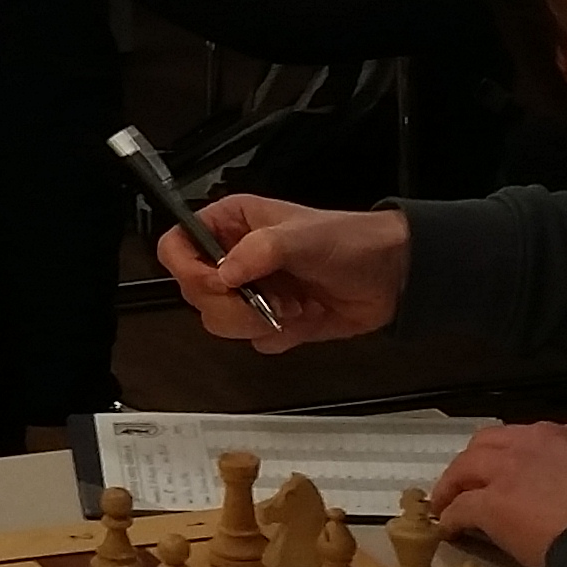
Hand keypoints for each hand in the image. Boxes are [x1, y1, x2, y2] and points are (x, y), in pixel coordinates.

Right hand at [158, 197, 405, 347]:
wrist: (391, 276)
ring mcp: (251, 292)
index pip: (176, 246)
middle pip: (194, 293)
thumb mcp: (301, 235)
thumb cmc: (349, 240)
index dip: (188, 269)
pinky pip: (253, 341)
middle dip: (231, 303)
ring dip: (255, 321)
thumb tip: (224, 276)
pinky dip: (279, 336)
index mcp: (229, 225)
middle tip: (266, 297)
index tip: (219, 282)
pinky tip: (304, 317)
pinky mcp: (271, 322)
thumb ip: (258, 251)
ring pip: (219, 323)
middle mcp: (233, 258)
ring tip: (291, 307)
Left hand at [430, 416, 566, 566]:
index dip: (524, 454)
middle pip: (492, 441)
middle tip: (471, 480)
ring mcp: (511, 471)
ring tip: (446, 502)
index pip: (537, 436)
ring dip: (454, 483)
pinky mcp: (492, 504)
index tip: (519, 470)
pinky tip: (449, 529)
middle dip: (479, 459)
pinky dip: (452, 516)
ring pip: (468, 466)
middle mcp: (538, 442)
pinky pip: (462, 507)